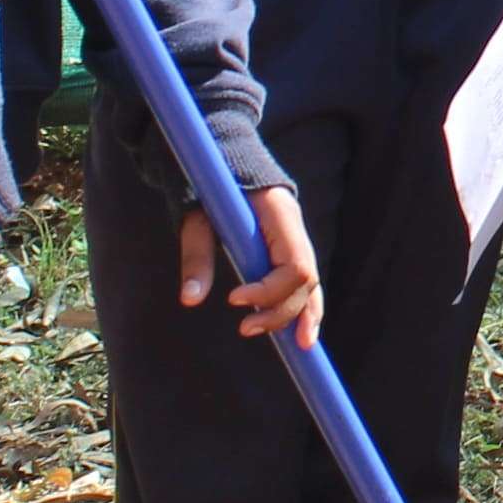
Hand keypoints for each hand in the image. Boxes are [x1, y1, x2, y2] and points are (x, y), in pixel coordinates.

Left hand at [181, 183, 323, 341]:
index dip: (270, 289)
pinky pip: (305, 282)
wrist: (221, 156)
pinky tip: (304, 336)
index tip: (234, 300)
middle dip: (281, 310)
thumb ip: (197, 256)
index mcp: (279, 214)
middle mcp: (295, 227)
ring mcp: (296, 237)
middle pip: (306, 280)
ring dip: (300, 315)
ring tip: (292, 346)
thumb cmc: (207, 187)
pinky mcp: (288, 247)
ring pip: (312, 284)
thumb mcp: (197, 218)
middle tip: (246, 329)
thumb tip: (190, 299)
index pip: (295, 263)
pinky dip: (306, 308)